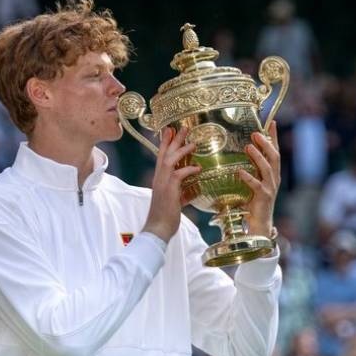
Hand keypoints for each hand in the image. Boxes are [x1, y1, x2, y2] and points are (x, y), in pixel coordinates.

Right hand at [142, 127, 200, 242]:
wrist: (158, 228)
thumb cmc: (166, 216)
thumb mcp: (176, 201)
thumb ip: (184, 193)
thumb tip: (195, 190)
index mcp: (159, 179)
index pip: (161, 157)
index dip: (165, 143)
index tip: (170, 131)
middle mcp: (159, 178)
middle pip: (165, 153)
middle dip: (174, 140)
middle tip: (182, 127)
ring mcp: (163, 183)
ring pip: (171, 160)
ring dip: (181, 150)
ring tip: (193, 143)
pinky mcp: (169, 189)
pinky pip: (179, 174)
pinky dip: (189, 169)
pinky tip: (198, 168)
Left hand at [239, 123, 280, 235]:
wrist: (259, 225)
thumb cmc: (253, 204)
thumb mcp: (252, 184)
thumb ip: (250, 170)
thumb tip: (239, 157)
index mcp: (272, 174)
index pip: (275, 152)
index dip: (273, 137)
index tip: (272, 122)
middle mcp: (274, 179)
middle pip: (274, 157)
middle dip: (266, 143)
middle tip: (256, 133)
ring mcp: (270, 188)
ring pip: (268, 168)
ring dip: (258, 156)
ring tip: (248, 147)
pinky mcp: (263, 197)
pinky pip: (256, 185)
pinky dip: (248, 177)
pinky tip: (240, 171)